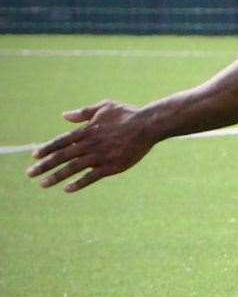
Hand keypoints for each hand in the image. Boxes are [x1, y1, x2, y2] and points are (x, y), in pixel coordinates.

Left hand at [27, 101, 156, 192]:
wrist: (149, 125)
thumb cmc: (128, 114)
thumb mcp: (105, 107)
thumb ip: (84, 112)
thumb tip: (64, 116)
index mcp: (88, 130)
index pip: (62, 141)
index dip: (47, 148)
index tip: (34, 155)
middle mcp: (91, 144)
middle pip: (63, 156)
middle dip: (45, 165)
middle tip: (30, 173)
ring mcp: (101, 156)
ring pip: (74, 168)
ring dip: (57, 176)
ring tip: (42, 184)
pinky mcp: (112, 166)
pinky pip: (92, 177)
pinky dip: (79, 183)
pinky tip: (67, 189)